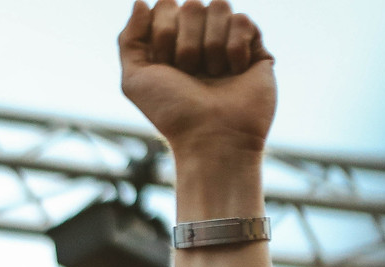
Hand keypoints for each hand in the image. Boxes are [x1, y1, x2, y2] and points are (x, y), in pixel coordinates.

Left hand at [119, 1, 275, 157]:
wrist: (211, 135)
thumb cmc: (172, 111)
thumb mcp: (135, 78)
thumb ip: (130, 38)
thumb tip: (142, 2)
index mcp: (170, 44)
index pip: (165, 6)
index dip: (163, 34)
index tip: (165, 66)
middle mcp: (198, 39)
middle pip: (191, 5)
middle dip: (185, 43)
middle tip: (190, 73)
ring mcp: (226, 41)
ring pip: (219, 6)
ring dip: (210, 45)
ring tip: (213, 74)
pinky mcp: (254, 46)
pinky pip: (242, 20)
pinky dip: (234, 48)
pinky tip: (234, 71)